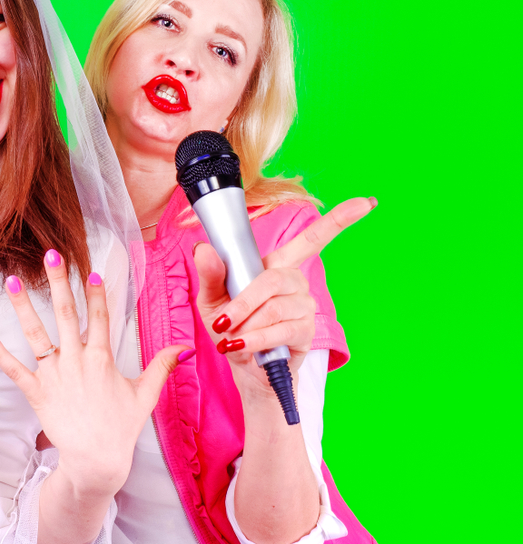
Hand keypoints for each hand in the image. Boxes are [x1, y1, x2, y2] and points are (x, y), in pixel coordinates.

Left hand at [0, 250, 188, 498]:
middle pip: (66, 313)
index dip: (95, 292)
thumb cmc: (120, 428)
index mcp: (102, 358)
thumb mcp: (145, 395)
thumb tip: (184, 347)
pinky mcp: (37, 392)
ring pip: (36, 334)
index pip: (99, 316)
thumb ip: (161, 367)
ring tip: (11, 280)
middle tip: (50, 255)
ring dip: (22, 306)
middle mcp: (76, 361)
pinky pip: (15, 370)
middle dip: (57, 282)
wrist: (96, 461)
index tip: (90, 269)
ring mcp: (54, 375)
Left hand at [195, 197, 375, 397]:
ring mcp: (304, 307)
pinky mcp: (306, 332)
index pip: (312, 239)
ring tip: (231, 339)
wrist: (243, 367)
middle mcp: (295, 282)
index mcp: (276, 266)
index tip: (366, 202)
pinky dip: (256, 339)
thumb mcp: (213, 300)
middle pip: (274, 280)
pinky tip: (243, 347)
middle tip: (222, 322)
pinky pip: (280, 331)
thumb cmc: (231, 328)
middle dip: (244, 302)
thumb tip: (203, 249)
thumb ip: (211, 275)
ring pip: (275, 308)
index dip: (339, 220)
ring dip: (247, 326)